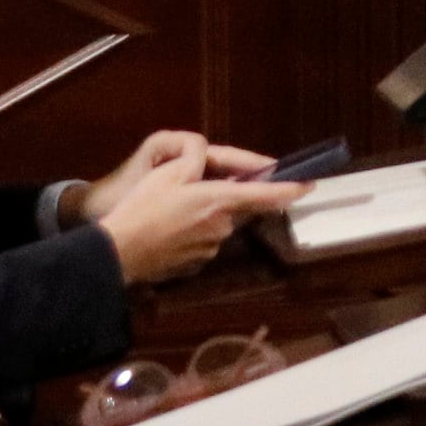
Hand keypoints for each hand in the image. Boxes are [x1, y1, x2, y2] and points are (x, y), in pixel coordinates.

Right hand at [88, 134, 300, 284]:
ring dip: (208, 215)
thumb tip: (209, 162)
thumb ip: (196, 163)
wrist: (116, 254)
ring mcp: (211, 248)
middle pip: (237, 207)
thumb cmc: (141, 209)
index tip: (309, 183)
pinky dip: (194, 232)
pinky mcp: (197, 264)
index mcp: (219, 200)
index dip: (291, 188)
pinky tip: (168, 231)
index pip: (267, 194)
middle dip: (226, 196)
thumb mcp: (167, 174)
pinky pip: (204, 241)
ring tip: (171, 211)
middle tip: (194, 190)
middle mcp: (223, 226)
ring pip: (220, 224)